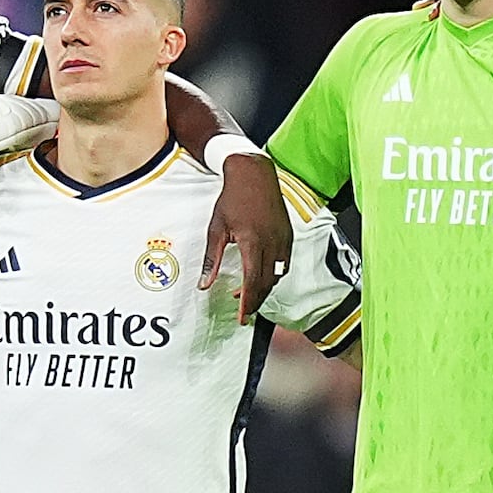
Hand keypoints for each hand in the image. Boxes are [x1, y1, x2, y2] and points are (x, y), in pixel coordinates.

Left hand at [202, 146, 289, 312]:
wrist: (254, 175)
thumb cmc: (233, 199)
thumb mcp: (216, 229)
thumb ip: (211, 259)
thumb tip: (204, 283)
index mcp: (252, 241)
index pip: (252, 281)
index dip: (247, 302)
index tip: (241, 316)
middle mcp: (271, 242)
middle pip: (267, 283)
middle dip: (256, 301)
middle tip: (244, 312)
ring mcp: (283, 239)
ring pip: (277, 276)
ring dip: (264, 289)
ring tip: (247, 295)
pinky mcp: (288, 236)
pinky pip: (284, 264)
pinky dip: (273, 275)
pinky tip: (260, 276)